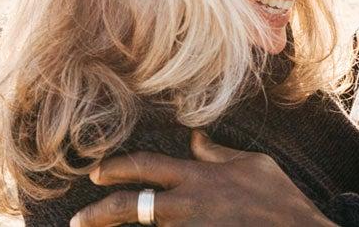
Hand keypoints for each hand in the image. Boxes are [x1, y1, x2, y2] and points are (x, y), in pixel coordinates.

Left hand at [70, 131, 334, 226]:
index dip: (118, 168)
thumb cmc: (279, 198)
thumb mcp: (252, 164)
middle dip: (100, 213)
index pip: (147, 167)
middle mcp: (188, 206)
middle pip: (131, 208)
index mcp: (198, 177)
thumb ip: (217, 153)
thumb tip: (195, 139)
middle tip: (79, 219)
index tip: (98, 172)